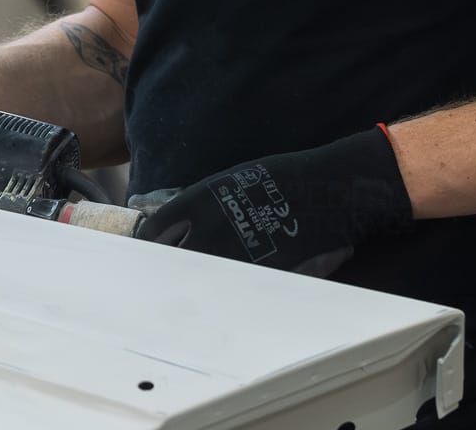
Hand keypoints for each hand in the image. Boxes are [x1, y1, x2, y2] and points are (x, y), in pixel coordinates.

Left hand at [133, 128, 411, 276]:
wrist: (330, 189)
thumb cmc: (286, 178)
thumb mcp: (234, 181)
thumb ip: (204, 204)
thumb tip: (179, 225)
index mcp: (202, 199)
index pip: (157, 227)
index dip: (147, 242)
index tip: (145, 250)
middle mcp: (212, 226)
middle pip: (172, 258)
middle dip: (167, 267)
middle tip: (159, 279)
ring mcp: (236, 252)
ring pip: (201, 278)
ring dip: (195, 284)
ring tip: (188, 294)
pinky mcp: (260, 272)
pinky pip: (234, 288)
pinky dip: (228, 294)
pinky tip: (226, 298)